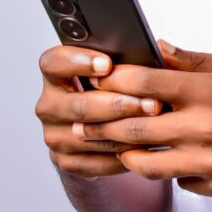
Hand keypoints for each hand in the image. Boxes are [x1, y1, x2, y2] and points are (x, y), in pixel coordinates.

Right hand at [36, 45, 162, 178]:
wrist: (105, 127)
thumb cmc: (117, 89)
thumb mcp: (124, 68)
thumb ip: (137, 57)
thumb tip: (163, 49)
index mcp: (55, 73)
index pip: (54, 62)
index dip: (78, 62)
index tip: (107, 65)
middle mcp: (48, 104)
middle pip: (77, 105)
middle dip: (118, 104)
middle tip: (151, 104)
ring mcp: (54, 135)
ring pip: (89, 135)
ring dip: (125, 132)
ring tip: (156, 126)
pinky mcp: (65, 161)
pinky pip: (95, 161)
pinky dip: (123, 154)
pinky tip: (145, 146)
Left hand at [73, 41, 211, 196]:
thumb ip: (196, 60)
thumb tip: (158, 49)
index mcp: (209, 90)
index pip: (142, 82)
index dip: (112, 77)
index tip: (98, 75)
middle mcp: (205, 128)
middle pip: (130, 126)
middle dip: (101, 120)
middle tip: (85, 115)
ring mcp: (209, 162)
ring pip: (142, 162)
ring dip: (122, 151)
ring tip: (113, 141)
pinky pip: (174, 180)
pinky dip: (165, 168)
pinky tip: (162, 156)